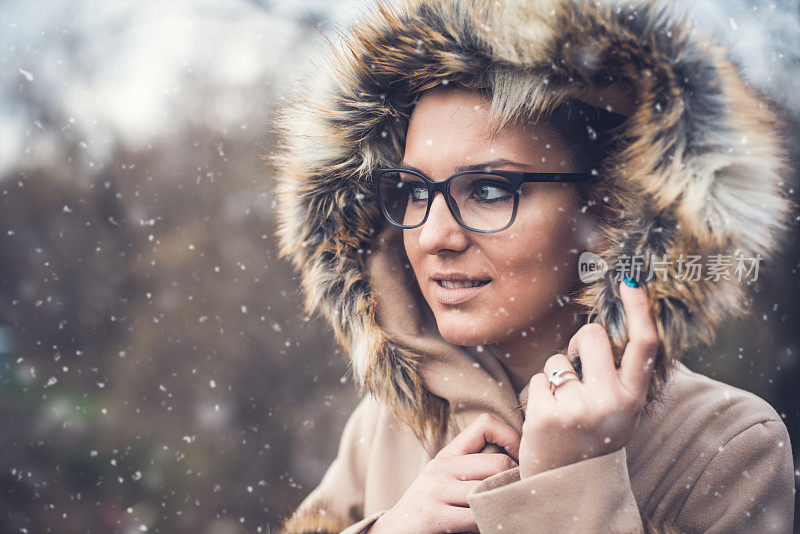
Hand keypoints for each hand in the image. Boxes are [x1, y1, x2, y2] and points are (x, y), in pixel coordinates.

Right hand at [368, 413, 520, 533]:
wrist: (392, 532)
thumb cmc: (429, 507)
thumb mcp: (446, 480)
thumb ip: (473, 468)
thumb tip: (517, 464)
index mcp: (448, 454)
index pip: (485, 424)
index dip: (512, 438)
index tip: (521, 461)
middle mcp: (441, 467)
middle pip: (497, 463)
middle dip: (516, 481)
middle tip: (523, 494)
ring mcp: (435, 490)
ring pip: (489, 490)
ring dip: (505, 503)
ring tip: (510, 510)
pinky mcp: (434, 515)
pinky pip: (476, 517)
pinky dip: (489, 523)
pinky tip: (489, 526)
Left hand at [518, 280, 657, 478]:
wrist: (567, 485)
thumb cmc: (594, 437)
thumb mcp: (621, 410)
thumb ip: (621, 375)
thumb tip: (612, 326)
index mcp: (633, 399)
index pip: (644, 345)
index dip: (639, 309)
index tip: (630, 281)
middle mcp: (610, 403)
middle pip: (592, 336)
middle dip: (581, 340)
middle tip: (578, 367)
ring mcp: (577, 409)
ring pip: (559, 358)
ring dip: (556, 375)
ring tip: (564, 407)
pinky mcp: (546, 414)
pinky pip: (539, 378)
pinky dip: (539, 393)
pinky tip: (547, 417)